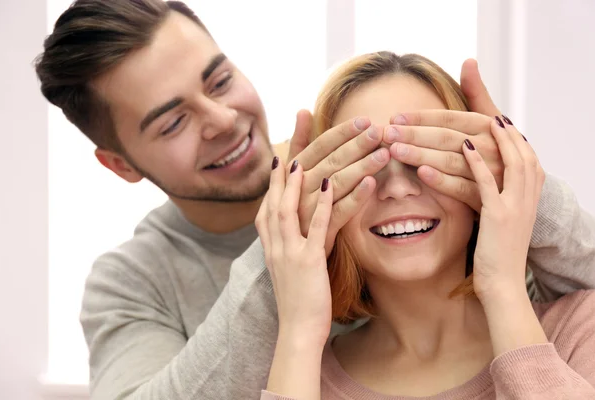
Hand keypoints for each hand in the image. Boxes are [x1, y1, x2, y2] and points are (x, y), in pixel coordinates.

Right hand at [255, 155, 333, 343]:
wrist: (297, 332)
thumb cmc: (297, 307)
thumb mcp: (288, 276)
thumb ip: (288, 256)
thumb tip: (292, 244)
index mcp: (271, 252)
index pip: (265, 215)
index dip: (269, 192)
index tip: (275, 171)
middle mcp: (276, 249)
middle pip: (272, 207)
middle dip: (276, 181)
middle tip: (283, 157)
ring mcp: (290, 254)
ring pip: (288, 212)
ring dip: (293, 186)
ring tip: (301, 163)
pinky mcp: (309, 261)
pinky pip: (316, 227)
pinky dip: (322, 204)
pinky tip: (330, 186)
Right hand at [287, 110, 385, 254]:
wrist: (292, 263)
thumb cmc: (296, 210)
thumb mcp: (292, 176)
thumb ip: (299, 143)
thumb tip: (303, 110)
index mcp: (292, 175)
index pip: (318, 147)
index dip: (341, 133)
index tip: (364, 120)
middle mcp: (296, 192)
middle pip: (329, 163)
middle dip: (355, 145)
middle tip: (379, 131)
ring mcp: (305, 214)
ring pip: (335, 184)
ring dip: (360, 167)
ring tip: (383, 154)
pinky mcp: (318, 235)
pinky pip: (338, 213)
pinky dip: (355, 197)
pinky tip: (372, 185)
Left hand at [383, 59, 511, 211]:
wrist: (522, 189)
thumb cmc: (499, 148)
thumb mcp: (492, 120)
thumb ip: (477, 92)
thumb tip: (469, 60)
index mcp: (489, 125)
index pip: (449, 118)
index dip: (421, 117)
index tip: (395, 117)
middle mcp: (491, 146)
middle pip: (445, 138)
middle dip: (414, 134)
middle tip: (386, 133)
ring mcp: (490, 172)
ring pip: (450, 161)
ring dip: (421, 155)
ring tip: (394, 151)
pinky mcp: (486, 197)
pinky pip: (461, 188)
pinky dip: (441, 181)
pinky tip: (420, 174)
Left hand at [462, 117, 544, 300]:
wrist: (503, 285)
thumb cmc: (498, 254)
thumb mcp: (504, 222)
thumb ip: (499, 199)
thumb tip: (489, 184)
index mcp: (529, 199)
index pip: (528, 159)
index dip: (517, 139)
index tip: (504, 122)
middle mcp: (527, 199)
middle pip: (523, 155)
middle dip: (509, 133)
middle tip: (496, 115)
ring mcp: (515, 206)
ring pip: (509, 163)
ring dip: (494, 140)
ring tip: (483, 122)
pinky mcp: (498, 216)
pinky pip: (487, 183)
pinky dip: (476, 163)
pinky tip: (464, 148)